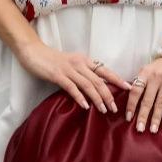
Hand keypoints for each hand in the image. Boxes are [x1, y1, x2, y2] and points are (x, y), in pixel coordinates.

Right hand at [15, 38, 133, 113]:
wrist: (33, 52)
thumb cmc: (52, 60)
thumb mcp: (71, 64)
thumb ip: (83, 72)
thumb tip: (96, 86)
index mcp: (84, 60)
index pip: (105, 70)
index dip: (117, 79)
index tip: (128, 88)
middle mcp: (79, 63)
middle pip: (99, 80)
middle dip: (109, 95)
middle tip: (115, 108)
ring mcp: (68, 69)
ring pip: (88, 85)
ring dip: (97, 98)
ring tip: (104, 110)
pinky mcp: (57, 75)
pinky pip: (72, 87)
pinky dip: (80, 97)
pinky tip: (85, 106)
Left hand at [125, 55, 161, 132]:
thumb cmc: (158, 67)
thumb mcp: (146, 70)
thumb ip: (139, 83)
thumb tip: (131, 102)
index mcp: (145, 74)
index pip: (136, 91)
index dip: (131, 105)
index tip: (128, 117)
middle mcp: (156, 78)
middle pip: (148, 100)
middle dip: (143, 116)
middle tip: (139, 129)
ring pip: (161, 104)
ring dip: (156, 118)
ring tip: (153, 130)